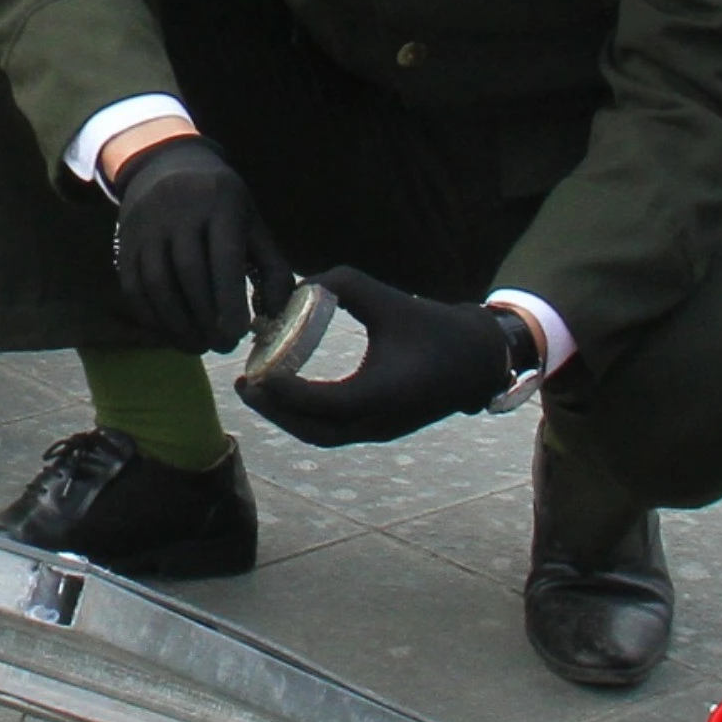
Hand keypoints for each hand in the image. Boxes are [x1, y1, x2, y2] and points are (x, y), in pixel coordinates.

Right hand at [108, 133, 282, 352]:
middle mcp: (179, 212)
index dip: (229, 299)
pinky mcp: (125, 242)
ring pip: (157, 283)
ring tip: (197, 346)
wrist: (166, 164)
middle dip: (205, 318)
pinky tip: (170, 332)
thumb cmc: (220, 204)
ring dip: (177, 323)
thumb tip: (276, 315)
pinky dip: (151, 317)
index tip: (237, 334)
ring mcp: (147, 227)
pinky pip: (133, 287)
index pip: (223, 257)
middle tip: (221, 346)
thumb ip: (272, 268)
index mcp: (220, 204)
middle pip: (189, 274)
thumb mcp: (252, 224)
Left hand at [236, 267, 521, 446]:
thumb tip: (300, 287)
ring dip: (286, 417)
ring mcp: (379, 431)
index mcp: (386, 393)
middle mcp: (380, 421)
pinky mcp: (378, 430)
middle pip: (315, 431)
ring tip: (257, 389)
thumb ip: (343, 286)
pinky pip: (331, 431)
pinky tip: (284, 393)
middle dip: (275, 411)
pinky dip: (303, 417)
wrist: (476, 361)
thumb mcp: (389, 299)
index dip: (287, 391)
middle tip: (245, 383)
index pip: (326, 403)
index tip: (258, 370)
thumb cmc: (434, 327)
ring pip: (321, 436)